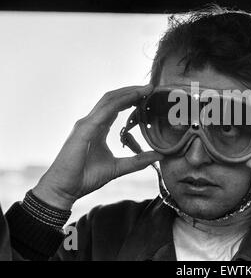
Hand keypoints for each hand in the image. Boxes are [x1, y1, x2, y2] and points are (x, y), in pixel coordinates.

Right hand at [32, 85, 163, 209]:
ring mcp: (86, 124)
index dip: (131, 98)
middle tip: (151, 87)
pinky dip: (120, 102)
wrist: (64, 189)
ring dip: (128, 92)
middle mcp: (91, 122)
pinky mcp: (84, 129)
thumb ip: (137, 161)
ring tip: (145, 89)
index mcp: (98, 128)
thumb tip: (159, 156)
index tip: (149, 95)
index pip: (116, 106)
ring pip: (109, 100)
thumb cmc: (85, 178)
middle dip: (132, 91)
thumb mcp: (118, 168)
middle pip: (113, 98)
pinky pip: (105, 111)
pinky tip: (134, 98)